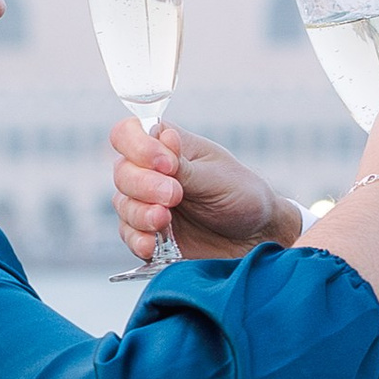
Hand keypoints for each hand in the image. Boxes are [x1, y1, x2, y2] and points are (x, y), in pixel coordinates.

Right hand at [109, 119, 292, 265]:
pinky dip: (137, 240)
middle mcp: (150, 172)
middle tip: (174, 195)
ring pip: (122, 205)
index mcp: (166, 146)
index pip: (129, 133)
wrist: (256, 237)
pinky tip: (152, 245)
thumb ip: (184, 166)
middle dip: (144, 185)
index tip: (166, 164)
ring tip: (165, 221)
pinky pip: (128, 236)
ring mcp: (146, 204)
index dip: (138, 147)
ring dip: (140, 214)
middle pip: (122, 172)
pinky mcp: (149, 234)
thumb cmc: (241, 196)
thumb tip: (163, 137)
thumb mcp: (216, 178)